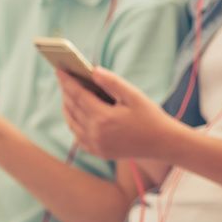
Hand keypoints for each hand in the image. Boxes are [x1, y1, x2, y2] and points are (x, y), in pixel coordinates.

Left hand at [58, 67, 179, 160]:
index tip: (59, 69)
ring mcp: (96, 145)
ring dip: (67, 107)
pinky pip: (78, 136)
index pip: (78, 95)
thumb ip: (112, 82)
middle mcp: (96, 133)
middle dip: (66, 91)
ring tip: (67, 93)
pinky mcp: (99, 152)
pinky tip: (75, 114)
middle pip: (73, 108)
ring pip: (72, 123)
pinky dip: (73, 123)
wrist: (162, 143)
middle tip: (63, 78)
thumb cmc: (150, 116)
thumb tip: (93, 71)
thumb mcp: (134, 95)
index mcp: (104, 117)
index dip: (67, 81)